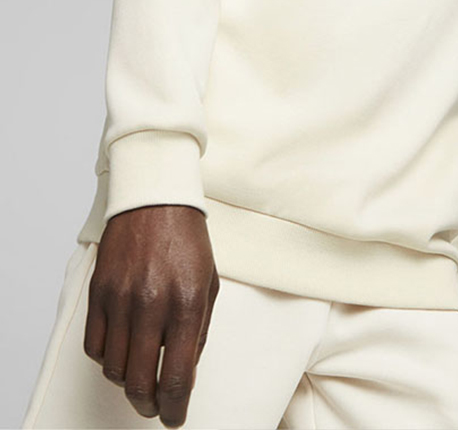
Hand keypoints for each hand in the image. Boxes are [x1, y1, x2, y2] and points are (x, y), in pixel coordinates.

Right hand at [83, 205, 219, 427]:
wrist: (155, 201)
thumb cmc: (187, 240)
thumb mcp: (210, 283)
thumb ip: (199, 329)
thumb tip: (186, 368)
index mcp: (187, 303)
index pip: (178, 376)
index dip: (176, 408)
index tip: (175, 417)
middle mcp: (152, 305)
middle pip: (141, 383)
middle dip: (150, 405)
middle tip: (157, 407)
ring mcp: (121, 300)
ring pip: (115, 369)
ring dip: (130, 382)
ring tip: (143, 374)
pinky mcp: (99, 293)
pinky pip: (95, 347)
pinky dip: (108, 359)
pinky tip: (123, 352)